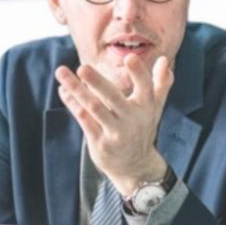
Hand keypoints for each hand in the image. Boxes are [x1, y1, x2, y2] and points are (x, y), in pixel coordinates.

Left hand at [54, 53, 174, 194]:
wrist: (136, 167)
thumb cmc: (143, 129)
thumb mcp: (155, 107)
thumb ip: (161, 83)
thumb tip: (164, 59)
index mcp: (146, 107)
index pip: (145, 87)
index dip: (138, 73)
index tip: (129, 57)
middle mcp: (132, 119)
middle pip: (113, 97)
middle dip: (97, 82)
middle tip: (82, 67)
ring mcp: (115, 132)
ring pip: (94, 107)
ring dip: (76, 89)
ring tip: (61, 72)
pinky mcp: (100, 143)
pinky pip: (84, 120)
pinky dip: (72, 103)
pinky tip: (63, 90)